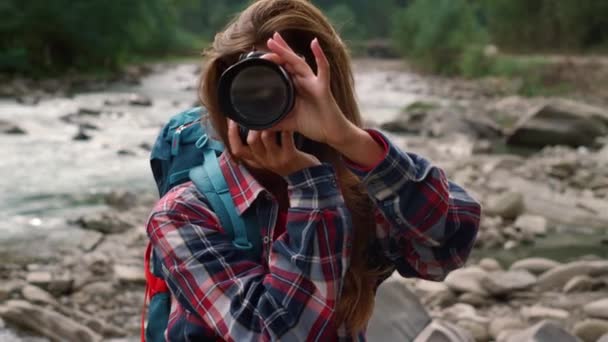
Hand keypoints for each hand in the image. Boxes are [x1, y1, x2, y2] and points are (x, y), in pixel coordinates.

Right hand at [227, 120, 320, 176]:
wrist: (305, 177)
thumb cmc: (284, 161)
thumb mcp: (267, 156)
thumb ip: (257, 145)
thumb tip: (245, 123)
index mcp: (256, 159)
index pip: (237, 150)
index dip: (231, 134)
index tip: (232, 119)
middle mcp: (264, 160)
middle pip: (250, 141)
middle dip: (252, 124)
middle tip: (256, 111)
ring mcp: (277, 159)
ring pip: (266, 137)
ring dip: (268, 123)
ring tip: (272, 112)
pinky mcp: (290, 156)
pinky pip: (286, 137)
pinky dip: (286, 126)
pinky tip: (288, 117)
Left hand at [261, 32, 355, 146]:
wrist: (332, 134)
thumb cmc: (314, 126)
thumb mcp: (289, 123)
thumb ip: (275, 122)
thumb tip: (258, 127)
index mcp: (296, 88)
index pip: (283, 69)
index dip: (274, 60)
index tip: (260, 54)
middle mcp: (304, 82)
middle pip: (290, 62)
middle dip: (279, 50)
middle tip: (269, 39)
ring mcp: (314, 83)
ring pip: (300, 63)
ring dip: (287, 51)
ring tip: (276, 40)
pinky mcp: (323, 88)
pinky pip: (323, 70)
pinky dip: (320, 56)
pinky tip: (314, 43)